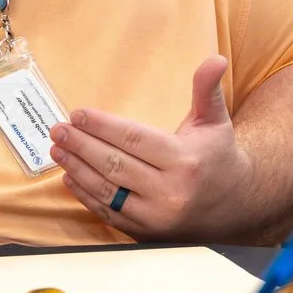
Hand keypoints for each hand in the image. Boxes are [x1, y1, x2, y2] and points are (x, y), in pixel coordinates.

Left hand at [49, 56, 250, 240]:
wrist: (235, 205)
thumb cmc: (218, 156)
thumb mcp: (216, 121)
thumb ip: (207, 90)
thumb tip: (215, 59)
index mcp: (186, 159)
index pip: (133, 139)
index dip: (102, 126)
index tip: (78, 114)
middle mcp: (171, 191)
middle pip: (115, 164)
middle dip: (81, 145)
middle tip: (58, 130)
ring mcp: (157, 216)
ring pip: (107, 190)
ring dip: (76, 169)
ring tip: (57, 150)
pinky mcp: (146, 233)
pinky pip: (108, 213)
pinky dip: (85, 196)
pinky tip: (70, 177)